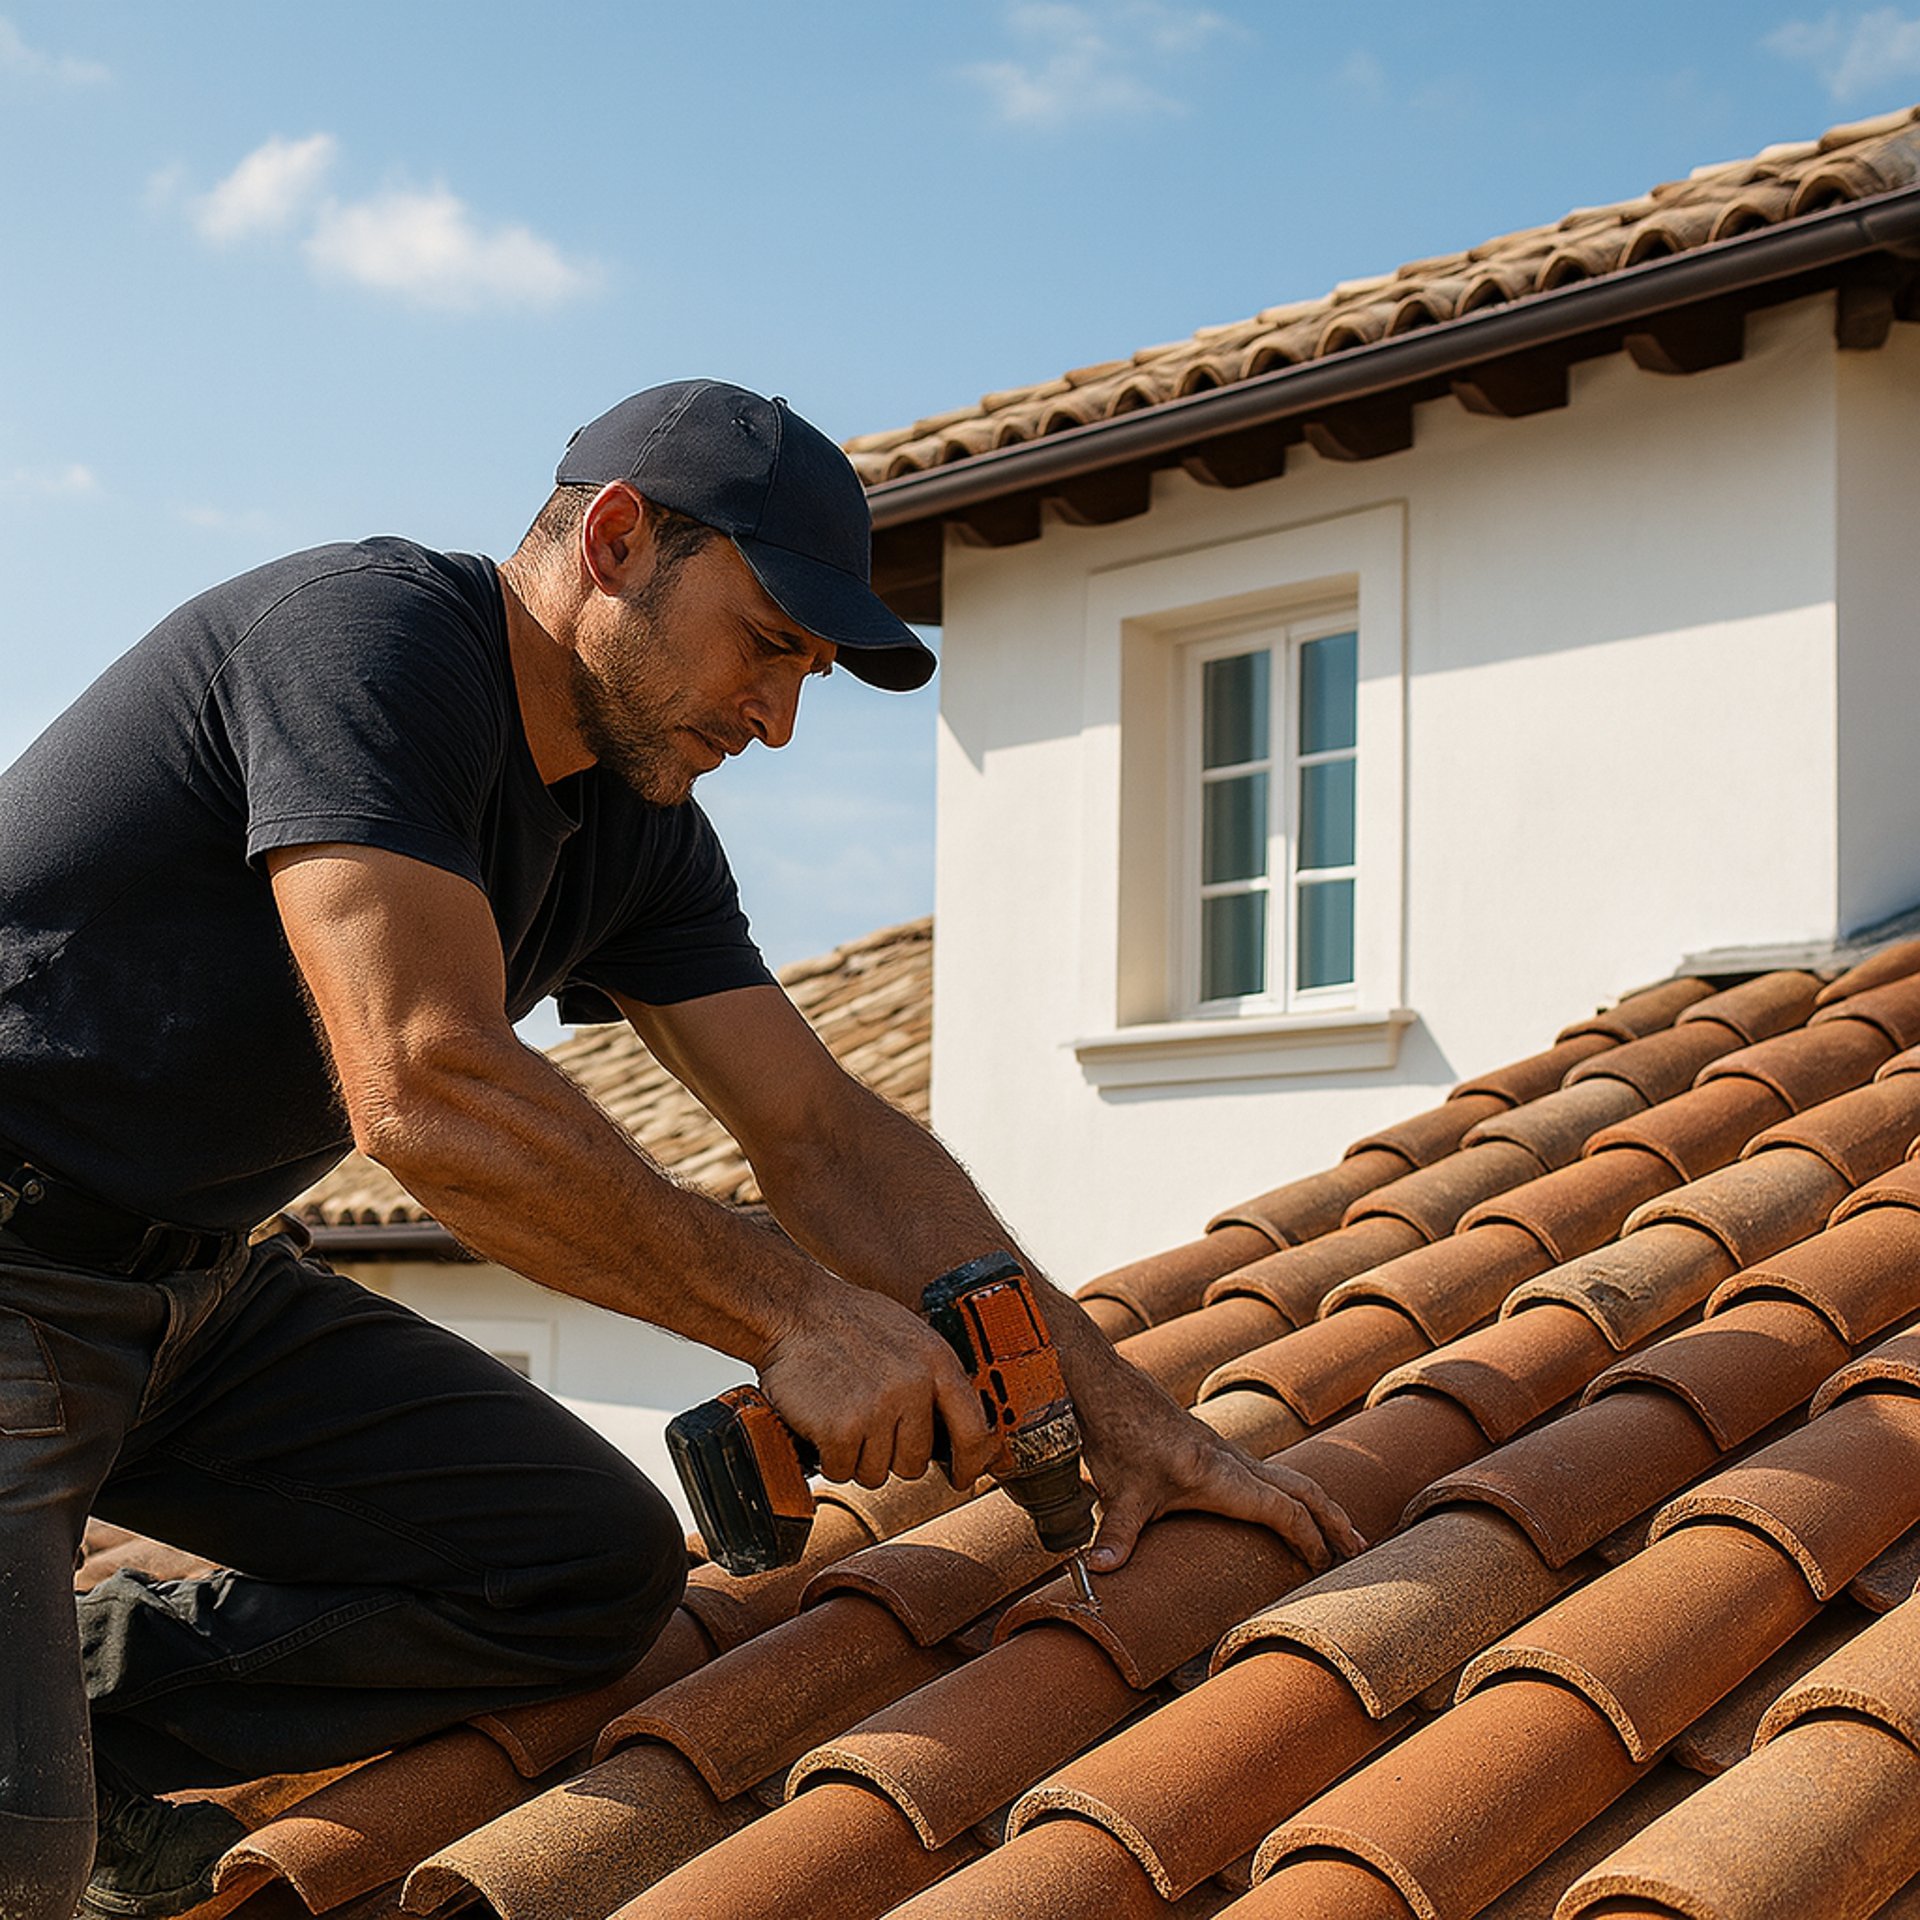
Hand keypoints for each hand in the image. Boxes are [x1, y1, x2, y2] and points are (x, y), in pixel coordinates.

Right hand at [756, 1280, 996, 1491]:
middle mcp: (913, 1386)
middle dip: (890, 1456)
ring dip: (855, 1456)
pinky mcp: (840, 1428)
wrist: (794, 1310)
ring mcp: (877, 1407)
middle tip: (867, 1426)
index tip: (962, 1477)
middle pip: (915, 1462)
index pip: (974, 1431)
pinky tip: (821, 1424)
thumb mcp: (910, 1336)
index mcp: (937, 1362)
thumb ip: (933, 1378)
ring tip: (841, 1415)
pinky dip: (827, 1456)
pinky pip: (841, 1470)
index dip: (972, 1464)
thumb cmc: (849, 1323)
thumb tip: (955, 1428)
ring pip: (876, 1472)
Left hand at [1064, 1328, 1365, 1574]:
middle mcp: (1232, 1459)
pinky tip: (1285, 1502)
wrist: (1107, 1384)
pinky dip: (1289, 1489)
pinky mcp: (1212, 1446)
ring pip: (1287, 1475)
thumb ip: (1114, 1536)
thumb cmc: (1117, 1434)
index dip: (1308, 1538)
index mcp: (1221, 1474)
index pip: (1282, 1509)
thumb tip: (1095, 1571)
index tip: (1324, 1566)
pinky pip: (1267, 1469)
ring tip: (1338, 1532)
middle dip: (1332, 1519)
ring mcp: (1225, 1450)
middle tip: (1358, 1549)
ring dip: (1316, 1502)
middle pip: (1300, 1487)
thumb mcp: (1118, 1492)